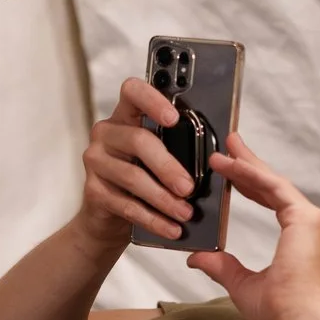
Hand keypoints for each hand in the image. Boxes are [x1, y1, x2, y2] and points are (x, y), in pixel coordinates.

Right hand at [74, 77, 199, 247]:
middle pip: (138, 141)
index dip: (153, 99)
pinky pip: (126, 205)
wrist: (111, 219)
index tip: (174, 118)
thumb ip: (182, 146)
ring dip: (163, 199)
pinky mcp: (93, 190)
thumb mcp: (163, 158)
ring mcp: (96, 161)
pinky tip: (171, 228)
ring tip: (185, 213)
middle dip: (168, 166)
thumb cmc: (146, 180)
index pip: (133, 91)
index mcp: (127, 116)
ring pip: (133, 176)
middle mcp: (107, 133)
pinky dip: (153, 219)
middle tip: (189, 187)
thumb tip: (226, 149)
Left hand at [188, 135, 319, 319]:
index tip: (231, 171)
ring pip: (273, 182)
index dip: (250, 184)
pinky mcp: (305, 218)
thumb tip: (197, 258)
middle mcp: (310, 224)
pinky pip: (273, 188)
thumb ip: (222, 266)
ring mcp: (311, 219)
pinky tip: (231, 165)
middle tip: (229, 144)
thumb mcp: (241, 283)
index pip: (272, 200)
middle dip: (249, 164)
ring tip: (226, 146)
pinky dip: (251, 174)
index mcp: (300, 237)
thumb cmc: (279, 311)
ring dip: (248, 164)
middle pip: (273, 185)